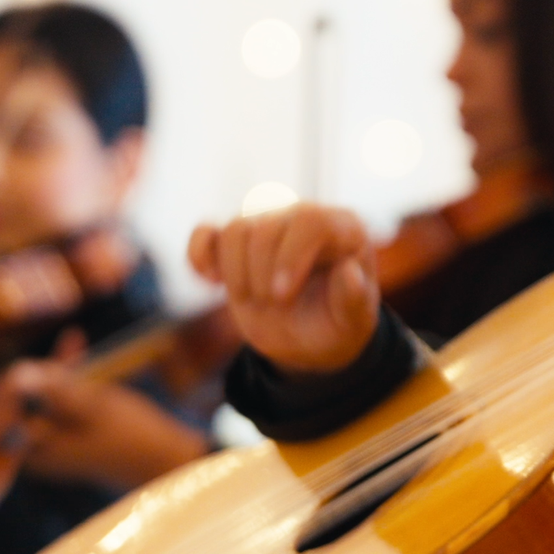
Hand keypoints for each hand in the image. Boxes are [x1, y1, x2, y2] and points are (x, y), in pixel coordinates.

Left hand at [0, 332, 208, 490]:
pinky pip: (57, 403)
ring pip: (38, 398)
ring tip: (75, 344)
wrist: (167, 459)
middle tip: (64, 353)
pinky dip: (65, 379)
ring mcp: (55, 444)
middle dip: (30, 373)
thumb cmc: (131, 434)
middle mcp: (38, 450)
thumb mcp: (90, 405)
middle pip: (14, 404)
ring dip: (52, 370)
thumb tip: (14, 375)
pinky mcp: (72, 436)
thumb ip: (52, 388)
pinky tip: (77, 346)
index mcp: (35, 449)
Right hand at [188, 205, 378, 375]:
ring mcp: (266, 226)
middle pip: (266, 228)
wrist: (310, 336)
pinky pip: (206, 233)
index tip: (281, 296)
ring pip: (234, 230)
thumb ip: (355, 299)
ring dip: (236, 273)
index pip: (309, 221)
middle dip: (261, 275)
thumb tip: (349, 274)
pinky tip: (212, 283)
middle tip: (274, 306)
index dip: (289, 256)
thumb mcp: (354, 321)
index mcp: (340, 228)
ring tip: (253, 301)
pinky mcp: (235, 243)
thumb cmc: (337, 323)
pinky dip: (199, 255)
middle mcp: (302, 217)